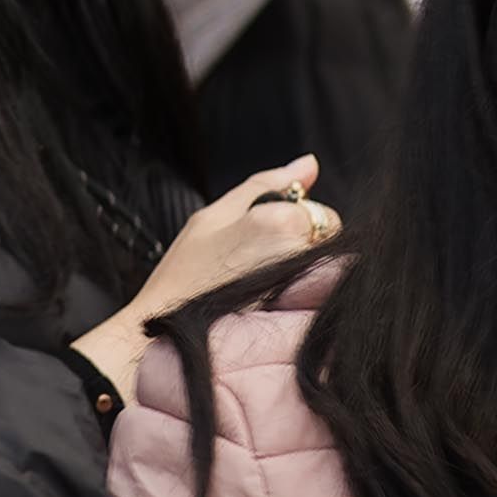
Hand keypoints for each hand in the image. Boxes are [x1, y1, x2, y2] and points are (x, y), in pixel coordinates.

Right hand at [77, 159, 334, 392]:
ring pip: (324, 269)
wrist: (168, 333)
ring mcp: (303, 288)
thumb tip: (309, 163)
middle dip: (305, 245)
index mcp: (281, 221)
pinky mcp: (299, 317)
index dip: (298, 223)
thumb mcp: (215, 215)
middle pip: (328, 242)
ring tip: (260, 284)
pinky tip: (266, 303)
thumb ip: (267, 184)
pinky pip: (315, 298)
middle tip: (258, 262)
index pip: (323, 215)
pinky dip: (299, 296)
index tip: (266, 238)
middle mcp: (300, 253)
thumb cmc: (185, 274)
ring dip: (303, 270)